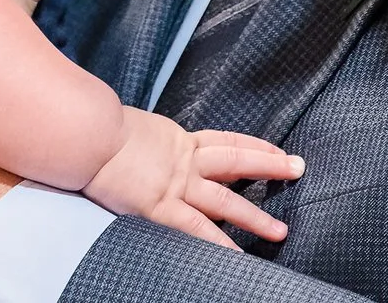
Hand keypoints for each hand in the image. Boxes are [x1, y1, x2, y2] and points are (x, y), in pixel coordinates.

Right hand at [82, 108, 303, 248]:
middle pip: (237, 161)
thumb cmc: (99, 129)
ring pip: (225, 201)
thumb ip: (148, 141)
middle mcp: (184, 160)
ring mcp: (176, 185)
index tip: (275, 150)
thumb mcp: (133, 128)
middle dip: (271, 165)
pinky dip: (218, 245)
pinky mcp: (162, 207)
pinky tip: (236, 258)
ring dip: (255, 218)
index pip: (225, 141)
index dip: (253, 145)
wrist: (89, 135)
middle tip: (298, 169)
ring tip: (279, 232)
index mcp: (178, 139)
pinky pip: (197, 230)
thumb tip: (145, 145)